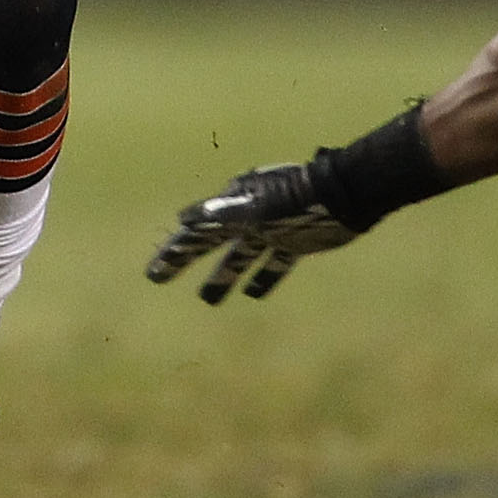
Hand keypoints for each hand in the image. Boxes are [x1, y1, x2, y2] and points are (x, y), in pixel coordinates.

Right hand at [144, 163, 361, 301]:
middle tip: (158, 278)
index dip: (173, 253)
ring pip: (238, 257)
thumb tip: (184, 218)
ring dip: (222, 276)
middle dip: (184, 260)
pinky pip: (272, 263)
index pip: (195, 233)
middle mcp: (248, 216)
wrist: (343, 197)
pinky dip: (262, 278)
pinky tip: (253, 295)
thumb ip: (222, 212)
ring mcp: (270, 230)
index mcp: (235, 205)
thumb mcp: (255, 207)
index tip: (153, 273)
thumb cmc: (297, 200)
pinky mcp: (293, 242)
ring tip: (208, 300)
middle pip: (209, 243)